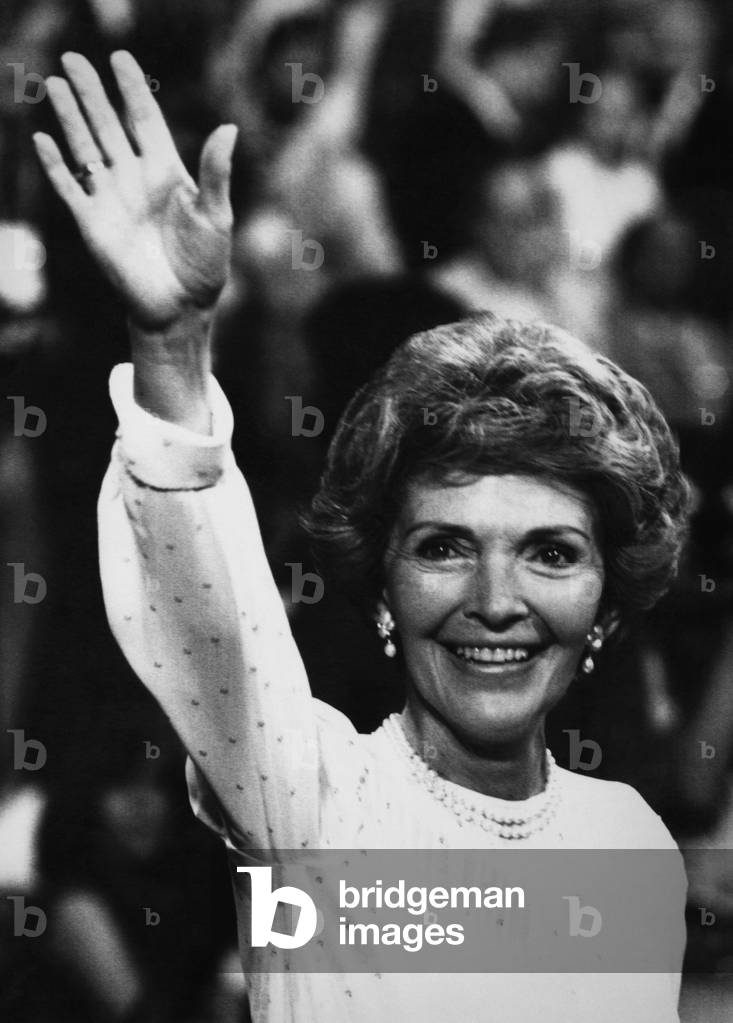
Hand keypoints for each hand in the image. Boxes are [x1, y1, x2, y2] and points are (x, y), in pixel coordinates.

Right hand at [33, 51, 236, 329]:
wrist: (181, 307)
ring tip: (54, 83)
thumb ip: (216, 172)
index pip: (144, 120)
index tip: (120, 59)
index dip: (132, 90)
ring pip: (86, 148)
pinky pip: (70, 187)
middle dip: (91, 92)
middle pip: (108, 125)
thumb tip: (229, 128)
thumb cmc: (205, 265)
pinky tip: (43, 139)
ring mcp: (112, 199)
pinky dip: (56, 165)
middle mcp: (135, 179)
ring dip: (70, 118)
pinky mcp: (93, 224)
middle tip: (74, 58)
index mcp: (167, 172)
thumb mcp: (217, 216)